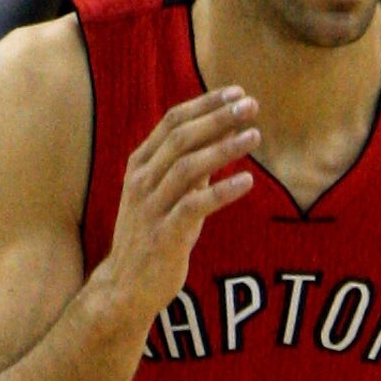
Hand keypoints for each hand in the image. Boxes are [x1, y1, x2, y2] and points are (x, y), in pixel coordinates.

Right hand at [97, 90, 259, 328]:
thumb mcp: (167, 195)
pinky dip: (222, 191)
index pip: (172, 122)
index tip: (236, 93)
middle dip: (218, 118)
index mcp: (140, 165)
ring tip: (255, 136)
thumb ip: (190, 166)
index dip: (205, 104)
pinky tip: (247, 181)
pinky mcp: (165, 236)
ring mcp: (151, 208)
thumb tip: (222, 134)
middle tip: (251, 106)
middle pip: (181, 137)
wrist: (125, 288)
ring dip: (224, 148)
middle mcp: (142, 181)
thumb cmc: (151, 237)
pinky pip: (195, 206)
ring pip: (188, 167)